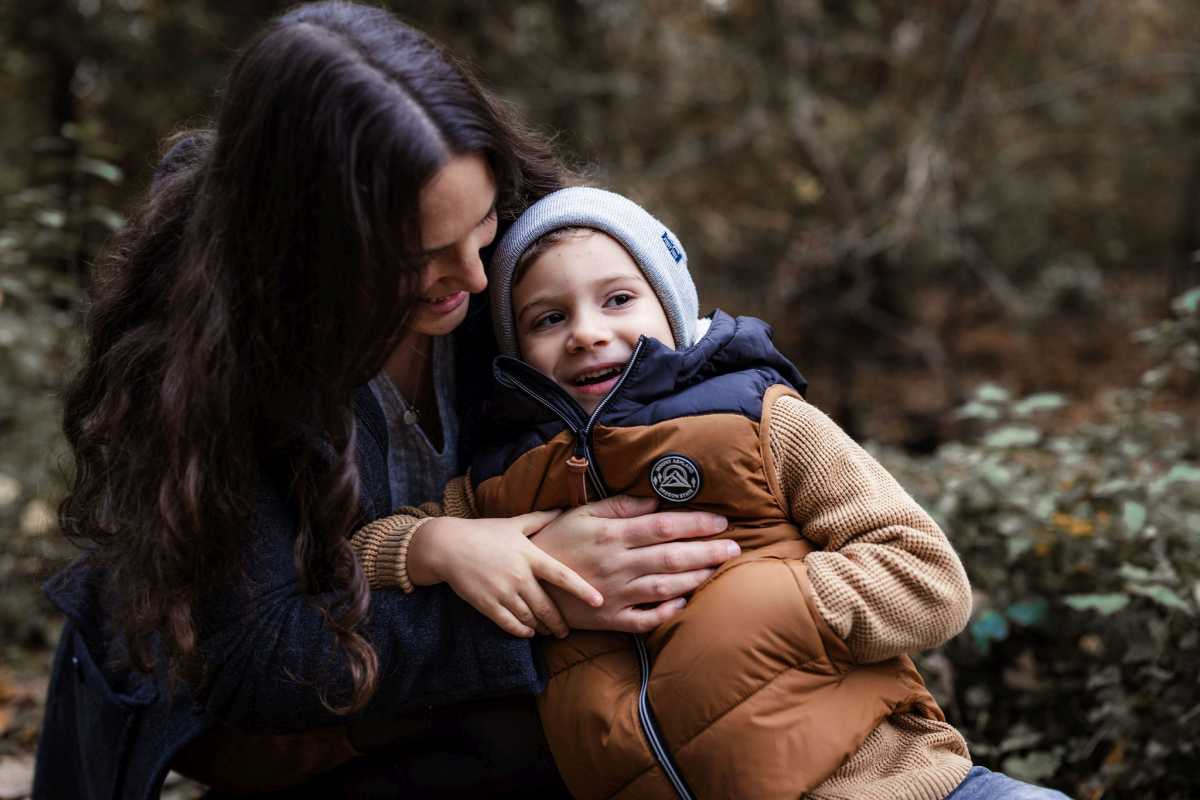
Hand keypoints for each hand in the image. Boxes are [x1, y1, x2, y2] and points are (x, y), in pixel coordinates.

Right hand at [407, 512, 602, 638]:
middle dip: (559, 622)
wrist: (447, 546)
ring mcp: (502, 592)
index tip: (599, 601)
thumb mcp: (513, 523)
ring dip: (542, 628)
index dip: (582, 590)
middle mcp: (519, 576)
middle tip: (566, 630)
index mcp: (529, 555)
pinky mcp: (487, 605)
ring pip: (530, 618)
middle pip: (547, 606)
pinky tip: (528, 632)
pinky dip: (522, 632)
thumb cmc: (483, 532)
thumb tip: (562, 509)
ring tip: (549, 631)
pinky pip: (510, 625)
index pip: (562, 575)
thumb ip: (540, 519)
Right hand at [530, 495, 737, 632]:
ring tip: (716, 570)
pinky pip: (644, 619)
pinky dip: (666, 612)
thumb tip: (655, 501)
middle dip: (706, 552)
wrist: (528, 581)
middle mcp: (617, 564)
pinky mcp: (610, 620)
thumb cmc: (557, 540)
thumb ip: (620, 506)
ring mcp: (615, 594)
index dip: (695, 524)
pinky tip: (684, 602)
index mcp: (612, 535)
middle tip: (734, 548)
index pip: (663, 526)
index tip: (720, 522)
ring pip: (664, 587)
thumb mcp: (583, 514)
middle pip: (671, 557)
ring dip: (694, 579)